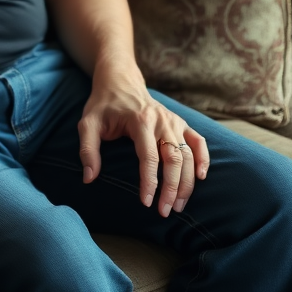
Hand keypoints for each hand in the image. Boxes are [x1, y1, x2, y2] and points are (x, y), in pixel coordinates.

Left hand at [78, 65, 209, 217]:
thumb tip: (89, 178)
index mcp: (139, 120)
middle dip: (171, 188)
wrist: (119, 80)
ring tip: (178, 205)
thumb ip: (88, 150)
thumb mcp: (87, 123)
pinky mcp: (180, 122)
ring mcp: (173, 121)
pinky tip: (200, 177)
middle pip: (174, 158)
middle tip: (165, 211)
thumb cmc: (102, 105)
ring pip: (188, 154)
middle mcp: (160, 120)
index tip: (147, 202)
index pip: (148, 156)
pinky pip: (198, 142)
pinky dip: (203, 159)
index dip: (150, 181)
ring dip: (187, 182)